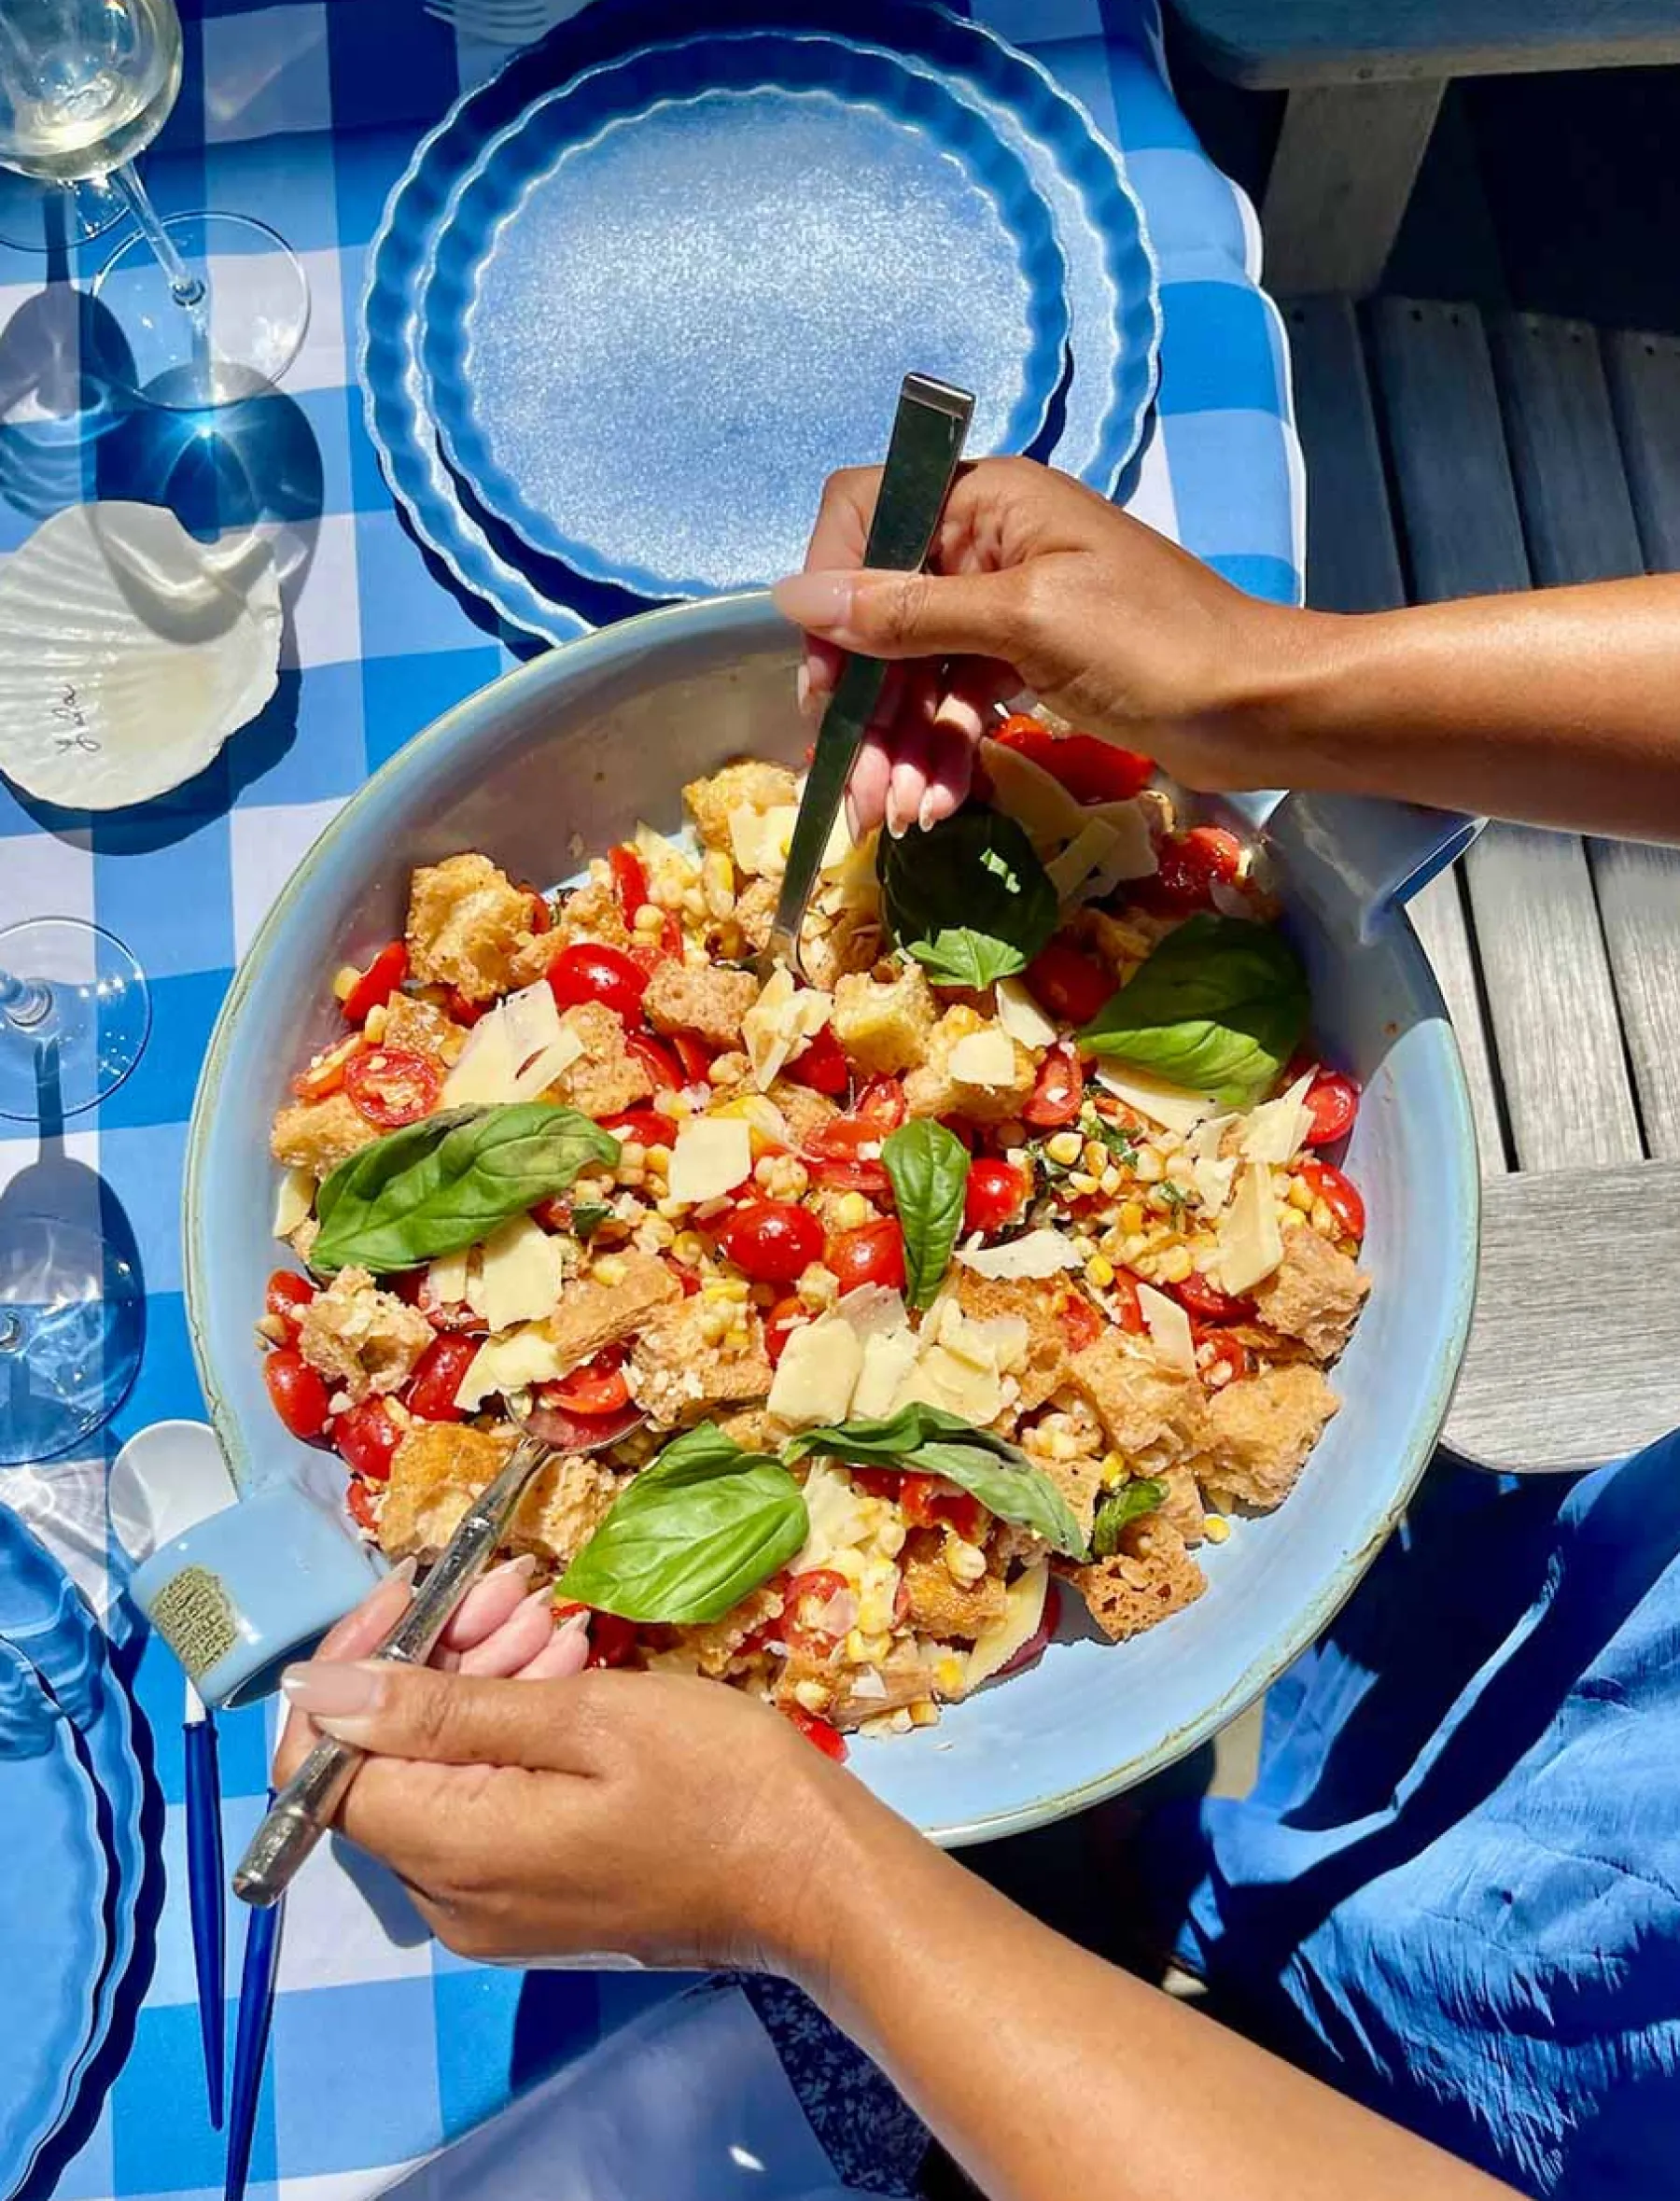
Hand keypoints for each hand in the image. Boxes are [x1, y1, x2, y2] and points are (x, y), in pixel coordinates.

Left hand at [273, 1574, 852, 1970]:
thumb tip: (313, 1696)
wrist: (816, 1878)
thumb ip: (441, 1710)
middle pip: (387, 1766)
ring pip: (440, 1776)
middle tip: (510, 1587)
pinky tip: (565, 1670)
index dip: (350, 1672)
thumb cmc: (714, 1785)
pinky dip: (511, 1732)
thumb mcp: (583, 1719)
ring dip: (478, 1684)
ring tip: (549, 1617)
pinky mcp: (536, 1901)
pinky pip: (485, 1804)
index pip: (326, 1769)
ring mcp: (494, 1909)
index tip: (413, 1593)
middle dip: (433, 1660)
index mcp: (453, 1855)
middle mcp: (452, 1900)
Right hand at [771, 456, 1301, 834]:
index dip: (833, 593)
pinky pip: (954, 702)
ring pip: (913, 671)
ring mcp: (1006, 607)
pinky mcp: (1026, 663)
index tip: (826, 678)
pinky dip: (939, 752)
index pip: (865, 515)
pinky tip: (935, 804)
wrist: (1259, 709)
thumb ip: (910, 612)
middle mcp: (988, 542)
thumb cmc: (1157, 647)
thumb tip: (794, 597)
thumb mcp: (1024, 623)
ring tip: (896, 818)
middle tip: (855, 788)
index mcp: (989, 501)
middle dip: (863, 705)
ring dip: (896, 746)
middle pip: (882, 613)